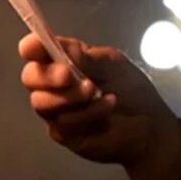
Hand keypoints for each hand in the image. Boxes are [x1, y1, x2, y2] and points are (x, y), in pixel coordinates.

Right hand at [18, 35, 180, 179]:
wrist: (150, 128)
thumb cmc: (131, 91)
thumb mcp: (113, 65)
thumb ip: (85, 57)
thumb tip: (58, 45)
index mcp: (64, 61)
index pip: (36, 51)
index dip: (31, 47)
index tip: (32, 48)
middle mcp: (54, 85)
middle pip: (30, 77)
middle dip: (47, 75)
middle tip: (68, 75)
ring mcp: (56, 111)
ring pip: (41, 102)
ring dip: (70, 96)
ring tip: (96, 92)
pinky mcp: (63, 134)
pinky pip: (62, 123)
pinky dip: (86, 113)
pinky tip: (107, 107)